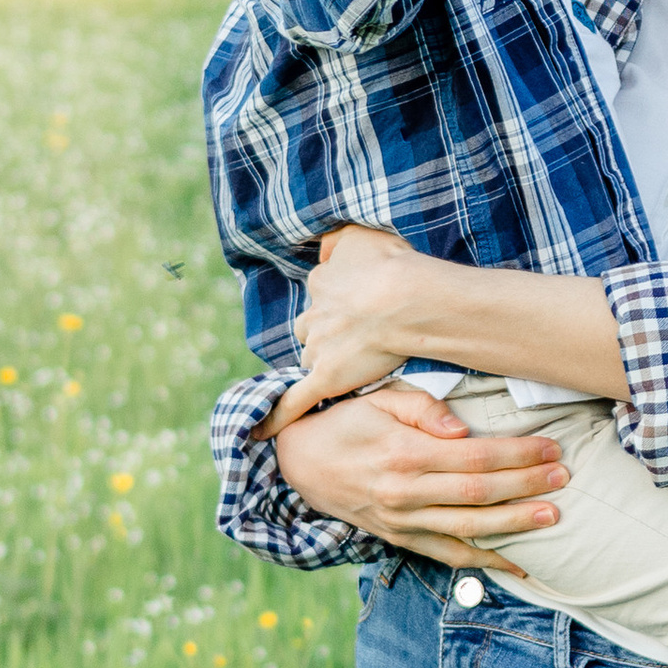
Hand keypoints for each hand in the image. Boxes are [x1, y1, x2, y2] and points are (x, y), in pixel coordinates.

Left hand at [261, 222, 425, 433]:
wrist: (404, 299)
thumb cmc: (391, 265)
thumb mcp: (360, 234)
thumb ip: (338, 239)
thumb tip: (324, 249)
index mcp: (323, 282)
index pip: (324, 292)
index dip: (344, 299)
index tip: (362, 302)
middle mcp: (315, 314)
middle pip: (312, 327)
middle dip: (328, 332)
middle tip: (358, 335)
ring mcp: (318, 348)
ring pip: (310, 358)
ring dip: (322, 363)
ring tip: (346, 370)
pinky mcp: (324, 377)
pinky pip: (295, 400)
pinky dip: (278, 416)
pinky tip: (264, 432)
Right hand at [272, 377, 567, 563]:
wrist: (300, 463)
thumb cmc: (347, 421)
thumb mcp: (378, 399)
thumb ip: (422, 408)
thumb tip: (460, 429)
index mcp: (403, 454)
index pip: (474, 458)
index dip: (517, 454)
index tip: (550, 448)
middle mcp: (404, 493)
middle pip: (478, 494)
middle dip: (526, 487)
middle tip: (564, 479)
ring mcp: (403, 522)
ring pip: (468, 529)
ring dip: (514, 525)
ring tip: (553, 517)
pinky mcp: (401, 539)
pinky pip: (448, 555)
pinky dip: (484, 562)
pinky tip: (519, 563)